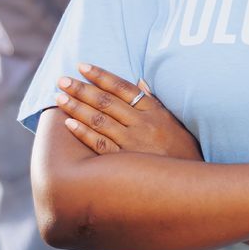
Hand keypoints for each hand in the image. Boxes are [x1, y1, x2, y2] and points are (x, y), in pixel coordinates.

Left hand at [54, 64, 200, 160]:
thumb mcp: (173, 121)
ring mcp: (133, 143)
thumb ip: (155, 101)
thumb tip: (140, 80)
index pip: (124, 88)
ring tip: (60, 97)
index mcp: (154, 111)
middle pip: (107, 102)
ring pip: (100, 121)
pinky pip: (100, 145)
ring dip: (78, 107)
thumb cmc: (182, 150)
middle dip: (82, 89)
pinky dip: (84, 133)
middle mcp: (143, 124)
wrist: (188, 182)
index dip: (102, 76)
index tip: (83, 67)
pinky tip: (69, 123)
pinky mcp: (125, 162)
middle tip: (62, 80)